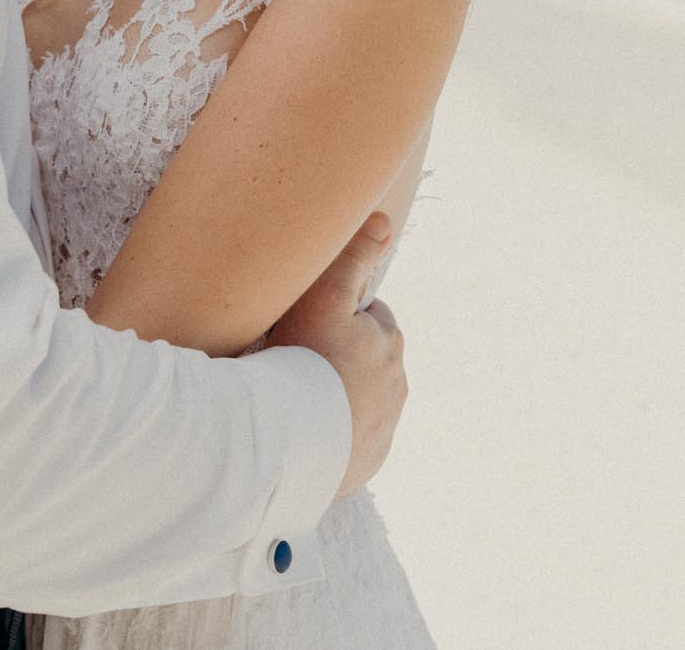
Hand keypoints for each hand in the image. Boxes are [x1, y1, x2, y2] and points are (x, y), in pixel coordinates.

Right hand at [265, 213, 404, 497]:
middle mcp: (395, 387)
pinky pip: (349, 443)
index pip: (368, 317)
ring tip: (294, 398)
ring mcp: (382, 429)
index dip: (337, 316)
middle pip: (364, 361)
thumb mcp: (323, 298)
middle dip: (340, 358)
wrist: (289, 444)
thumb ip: (351, 256)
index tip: (308, 325)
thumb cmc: (302, 362)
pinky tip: (302, 432)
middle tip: (296, 360)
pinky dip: (332, 435)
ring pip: (358, 401)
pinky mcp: (364, 463)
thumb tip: (383, 221)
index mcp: (388, 343)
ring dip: (334, 396)